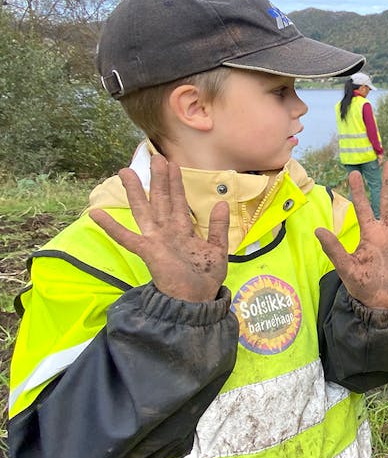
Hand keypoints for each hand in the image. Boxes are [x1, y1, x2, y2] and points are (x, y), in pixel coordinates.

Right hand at [89, 155, 229, 302]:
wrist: (196, 300)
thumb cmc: (205, 278)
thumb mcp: (218, 249)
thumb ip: (218, 227)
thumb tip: (221, 203)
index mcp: (184, 231)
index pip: (178, 201)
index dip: (175, 183)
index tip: (172, 164)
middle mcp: (167, 232)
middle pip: (162, 200)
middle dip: (159, 180)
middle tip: (156, 157)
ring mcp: (156, 240)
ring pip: (145, 210)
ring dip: (136, 191)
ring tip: (125, 172)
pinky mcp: (147, 251)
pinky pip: (126, 237)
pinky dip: (111, 226)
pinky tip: (96, 213)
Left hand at [315, 160, 387, 307]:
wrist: (383, 302)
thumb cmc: (362, 285)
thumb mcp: (346, 267)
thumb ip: (334, 249)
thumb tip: (318, 230)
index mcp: (368, 233)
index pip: (363, 207)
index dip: (359, 191)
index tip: (355, 174)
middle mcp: (385, 231)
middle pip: (387, 201)